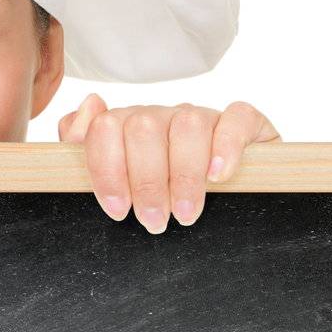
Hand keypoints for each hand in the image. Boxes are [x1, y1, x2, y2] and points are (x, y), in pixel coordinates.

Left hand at [57, 97, 279, 229]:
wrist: (229, 195)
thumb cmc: (162, 193)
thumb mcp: (119, 180)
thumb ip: (86, 146)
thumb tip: (86, 109)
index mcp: (129, 127)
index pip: (105, 129)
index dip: (107, 171)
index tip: (118, 211)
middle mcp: (164, 117)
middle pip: (143, 128)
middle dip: (146, 182)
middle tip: (154, 221)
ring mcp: (204, 117)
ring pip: (188, 125)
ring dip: (184, 176)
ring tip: (185, 214)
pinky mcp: (245, 124)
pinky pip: (237, 118)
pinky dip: (226, 148)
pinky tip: (219, 177)